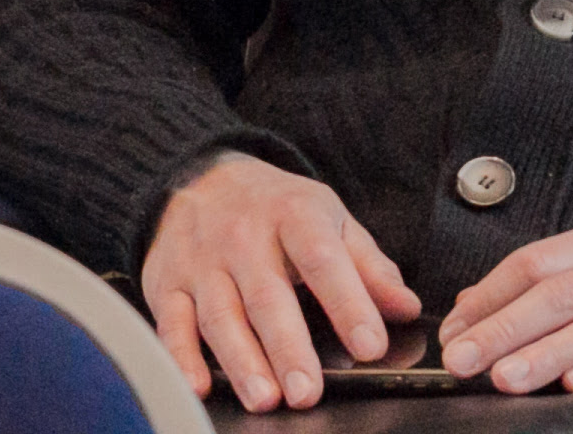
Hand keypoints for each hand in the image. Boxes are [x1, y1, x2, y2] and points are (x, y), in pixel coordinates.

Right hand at [139, 151, 423, 413]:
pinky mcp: (166, 284)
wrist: (200, 174)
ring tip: (265, 398)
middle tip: (308, 392)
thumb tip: (406, 308)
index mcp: (294, 215)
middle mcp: (243, 238)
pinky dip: (182, 358)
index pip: (324, 260)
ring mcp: (201, 262)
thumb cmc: (275, 207)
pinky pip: (171, 324)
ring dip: (242, 362)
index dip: (349, 303)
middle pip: (267, 297)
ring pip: (221, 316)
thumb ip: (369, 266)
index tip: (370, 345)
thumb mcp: (330, 219)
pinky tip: (200, 386)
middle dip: (289, 347)